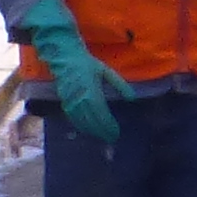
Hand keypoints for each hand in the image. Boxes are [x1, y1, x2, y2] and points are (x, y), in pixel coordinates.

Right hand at [20, 0, 124, 143]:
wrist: (65, 57)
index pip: (102, 114)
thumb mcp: (106, 71)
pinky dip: (80, 125)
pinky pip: (72, 117)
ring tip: (101, 136)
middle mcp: (81, 99)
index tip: (116, 133)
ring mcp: (71, 101)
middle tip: (111, 139)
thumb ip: (119, 84)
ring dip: (91, 131)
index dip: (109, 126)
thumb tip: (132, 97)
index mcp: (92, 92)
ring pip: (82, 121)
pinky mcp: (64, 101)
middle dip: (102, 131)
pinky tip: (86, 129)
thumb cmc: (87, 63)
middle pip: (92, 121)